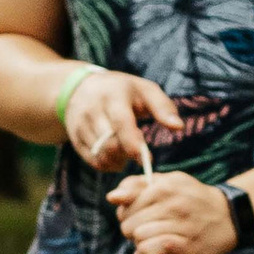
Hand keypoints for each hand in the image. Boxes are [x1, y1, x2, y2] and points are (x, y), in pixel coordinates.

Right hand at [60, 68, 178, 175]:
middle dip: (127, 154)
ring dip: (118, 161)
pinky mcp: (75, 139)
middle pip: (109, 143)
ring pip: (100, 155)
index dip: (133, 143)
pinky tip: (116, 158)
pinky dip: (108, 165)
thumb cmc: (122, 90)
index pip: (121, 123)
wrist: (80, 88)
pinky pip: (93, 161)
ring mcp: (80, 125)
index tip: (146, 159)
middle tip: (140, 154)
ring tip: (127, 152)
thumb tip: (178, 127)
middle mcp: (92, 110)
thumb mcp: (144, 90)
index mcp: (112, 96)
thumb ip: (163, 107)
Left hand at [108, 168, 238, 253]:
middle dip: (131, 229)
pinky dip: (147, 252)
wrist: (230, 216)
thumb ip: (139, 186)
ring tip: (151, 239)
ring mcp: (179, 223)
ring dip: (140, 242)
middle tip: (145, 229)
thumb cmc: (193, 199)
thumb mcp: (170, 183)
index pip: (125, 199)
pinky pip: (150, 249)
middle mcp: (172, 203)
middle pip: (128, 221)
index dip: (125, 210)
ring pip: (137, 236)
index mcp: (164, 185)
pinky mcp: (184, 244)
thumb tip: (112, 197)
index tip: (136, 213)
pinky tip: (154, 250)